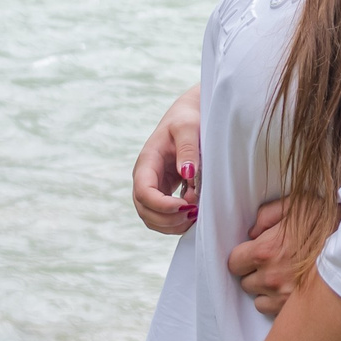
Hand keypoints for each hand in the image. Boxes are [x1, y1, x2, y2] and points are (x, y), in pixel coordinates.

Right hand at [133, 84, 202, 234]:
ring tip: (196, 214)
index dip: (161, 205)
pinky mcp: (164, 192)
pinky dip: (177, 221)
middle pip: (145, 210)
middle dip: (168, 219)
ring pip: (152, 218)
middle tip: (194, 213)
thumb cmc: (187, 118)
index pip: (143, 192)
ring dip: (173, 224)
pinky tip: (195, 214)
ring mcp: (153, 186)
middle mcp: (145, 177)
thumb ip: (188, 149)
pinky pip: (164, 215)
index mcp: (147, 161)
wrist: (188, 116)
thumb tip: (187, 173)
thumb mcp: (189, 127)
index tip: (185, 205)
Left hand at [228, 198, 301, 316]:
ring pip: (258, 299)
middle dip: (255, 272)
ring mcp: (283, 296)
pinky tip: (291, 289)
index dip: (242, 257)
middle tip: (272, 263)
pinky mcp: (296, 309)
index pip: (234, 263)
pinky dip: (277, 303)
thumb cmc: (327, 222)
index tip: (253, 253)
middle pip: (245, 282)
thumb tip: (252, 231)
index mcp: (266, 250)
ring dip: (265, 290)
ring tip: (282, 277)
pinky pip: (273, 311)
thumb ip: (267, 214)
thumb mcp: (297, 204)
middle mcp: (271, 277)